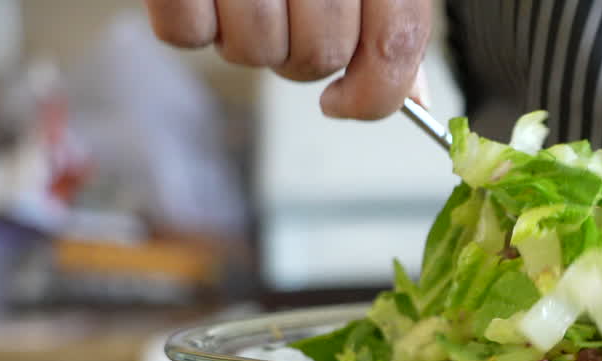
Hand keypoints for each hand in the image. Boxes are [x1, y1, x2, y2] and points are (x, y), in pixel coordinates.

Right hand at [144, 0, 430, 118]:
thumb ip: (386, 20)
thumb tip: (414, 98)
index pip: (396, 38)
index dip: (376, 93)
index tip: (344, 103)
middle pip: (321, 54)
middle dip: (298, 56)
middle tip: (281, 16)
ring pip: (257, 51)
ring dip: (243, 39)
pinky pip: (187, 32)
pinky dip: (192, 22)